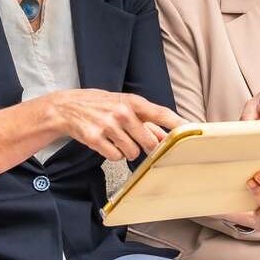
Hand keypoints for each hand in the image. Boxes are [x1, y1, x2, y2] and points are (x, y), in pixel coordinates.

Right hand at [47, 89, 184, 161]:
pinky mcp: (94, 138)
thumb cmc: (99, 105)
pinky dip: (112, 154)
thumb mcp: (123, 106)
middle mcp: (122, 112)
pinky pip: (114, 157)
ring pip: (131, 152)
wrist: (65, 108)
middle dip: (145, 146)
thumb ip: (145, 121)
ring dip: (126, 151)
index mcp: (132, 102)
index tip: (194, 131)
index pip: (162, 114)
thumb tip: (166, 137)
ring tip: (115, 139)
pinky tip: (104, 143)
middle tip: (135, 141)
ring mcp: (107, 125)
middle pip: (149, 141)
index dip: (178, 125)